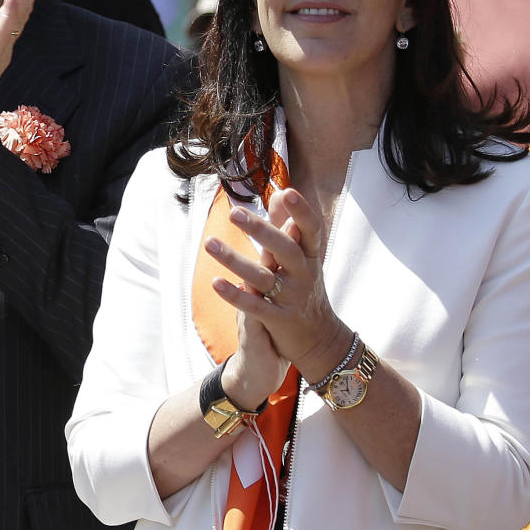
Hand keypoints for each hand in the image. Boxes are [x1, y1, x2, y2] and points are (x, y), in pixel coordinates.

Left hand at [207, 188, 348, 381]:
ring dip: (235, 260)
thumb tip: (279, 191)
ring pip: (263, 277)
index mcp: (310, 255)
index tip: (287, 191)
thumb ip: (288, 225)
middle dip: (260, 230)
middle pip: (284, 249)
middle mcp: (304, 274)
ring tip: (209, 244)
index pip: (310, 229)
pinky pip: (255, 306)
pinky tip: (216, 282)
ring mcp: (292, 298)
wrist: (320, 338)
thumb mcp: (302, 256)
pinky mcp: (279, 320)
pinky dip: (236, 295)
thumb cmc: (305, 286)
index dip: (301, 211)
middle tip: (234, 213)